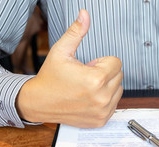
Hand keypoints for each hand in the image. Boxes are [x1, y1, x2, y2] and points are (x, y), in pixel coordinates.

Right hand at [16, 9, 122, 127]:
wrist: (39, 102)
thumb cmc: (50, 78)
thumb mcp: (61, 51)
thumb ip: (76, 32)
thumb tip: (84, 15)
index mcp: (96, 80)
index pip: (117, 63)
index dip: (101, 61)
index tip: (88, 66)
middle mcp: (102, 98)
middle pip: (119, 76)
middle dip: (104, 73)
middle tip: (85, 76)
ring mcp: (102, 111)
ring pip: (118, 90)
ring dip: (107, 86)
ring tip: (87, 87)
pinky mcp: (101, 120)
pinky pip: (114, 104)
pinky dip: (105, 99)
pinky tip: (89, 98)